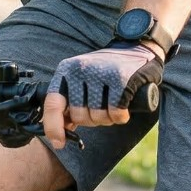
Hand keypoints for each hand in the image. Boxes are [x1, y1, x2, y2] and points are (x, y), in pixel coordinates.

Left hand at [43, 43, 162, 148]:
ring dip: (107, 120)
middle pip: (79, 115)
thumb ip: (68, 100)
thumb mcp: (81, 78)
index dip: (53, 127)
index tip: (59, 143)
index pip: (52, 103)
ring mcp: (100, 73)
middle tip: (101, 111)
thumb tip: (59, 130)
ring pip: (98, 116)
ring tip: (113, 107)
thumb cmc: (106, 69)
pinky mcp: (120, 79)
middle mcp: (80, 69)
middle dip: (91, 121)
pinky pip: (115, 113)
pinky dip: (120, 117)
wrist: (137, 47)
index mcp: (66, 70)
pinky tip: (124, 110)